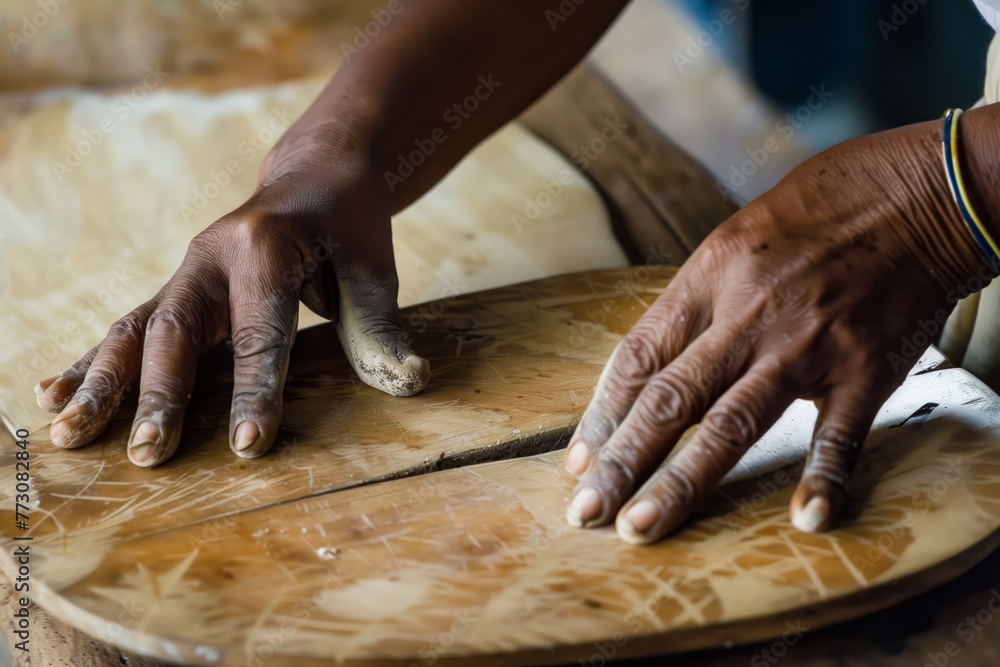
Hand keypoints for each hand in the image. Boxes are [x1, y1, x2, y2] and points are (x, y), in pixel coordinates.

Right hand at [35, 121, 428, 465]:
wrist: (314, 175)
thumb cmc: (349, 223)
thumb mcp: (374, 265)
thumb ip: (380, 324)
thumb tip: (408, 383)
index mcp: (264, 246)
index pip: (259, 329)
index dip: (256, 389)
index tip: (248, 446)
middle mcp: (211, 257)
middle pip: (176, 330)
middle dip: (160, 394)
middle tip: (147, 454)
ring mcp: (186, 272)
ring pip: (134, 330)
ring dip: (102, 385)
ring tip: (66, 437)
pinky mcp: (177, 288)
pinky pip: (127, 327)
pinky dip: (90, 364)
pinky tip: (52, 396)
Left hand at [564, 119, 984, 543]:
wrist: (918, 192)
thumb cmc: (817, 212)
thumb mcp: (735, 239)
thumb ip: (695, 303)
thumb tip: (651, 365)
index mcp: (710, 277)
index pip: (639, 357)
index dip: (603, 414)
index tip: (580, 461)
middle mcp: (748, 314)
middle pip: (672, 400)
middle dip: (623, 462)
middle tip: (587, 514)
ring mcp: (807, 345)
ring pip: (732, 426)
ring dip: (682, 483)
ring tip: (642, 528)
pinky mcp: (866, 368)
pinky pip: (840, 433)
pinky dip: (824, 478)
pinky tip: (807, 519)